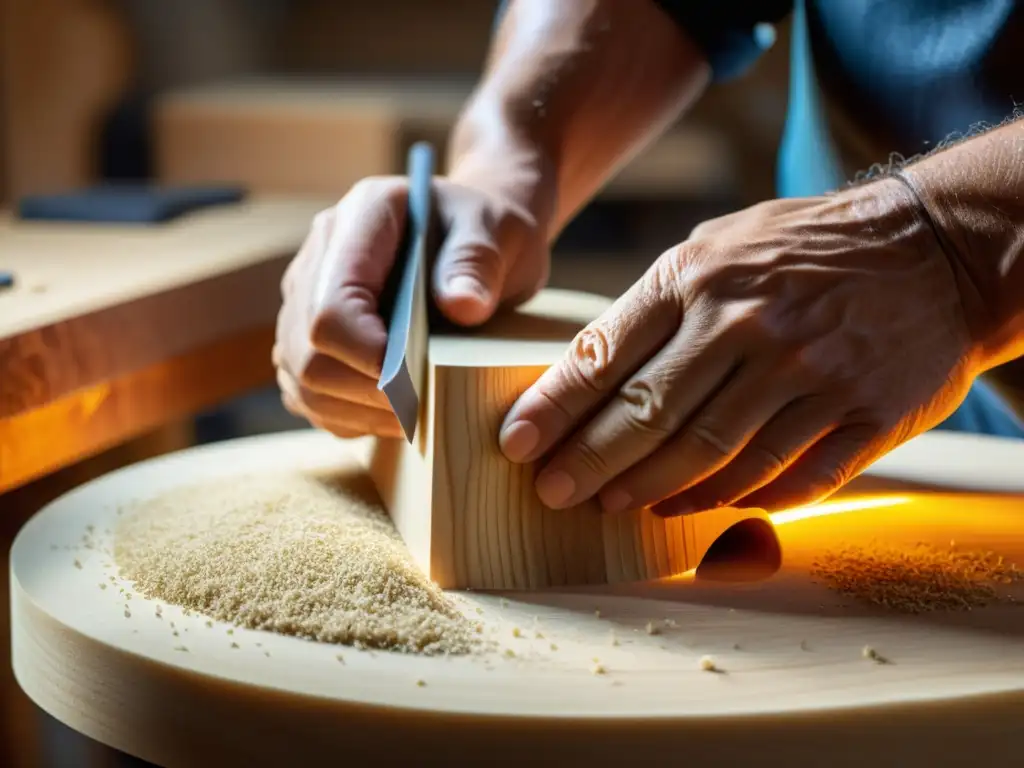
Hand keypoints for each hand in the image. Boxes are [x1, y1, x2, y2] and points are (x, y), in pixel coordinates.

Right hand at [275, 176, 547, 436]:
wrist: (474, 240)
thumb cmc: (487, 233)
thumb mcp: (501, 234)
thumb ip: (478, 264)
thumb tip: (463, 307)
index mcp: (361, 217)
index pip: (333, 305)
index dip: (367, 355)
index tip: (416, 381)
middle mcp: (318, 257)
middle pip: (306, 351)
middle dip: (364, 392)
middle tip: (424, 407)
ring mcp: (305, 300)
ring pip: (301, 380)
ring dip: (356, 411)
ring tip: (415, 414)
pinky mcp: (307, 338)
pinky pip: (309, 395)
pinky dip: (350, 417)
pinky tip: (393, 413)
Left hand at [498, 178, 979, 513]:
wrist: (935, 250)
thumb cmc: (806, 248)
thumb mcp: (719, 243)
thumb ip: (656, 302)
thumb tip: (585, 369)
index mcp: (699, 277)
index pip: (606, 355)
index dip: (554, 409)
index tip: (516, 446)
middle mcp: (748, 325)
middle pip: (649, 416)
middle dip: (590, 463)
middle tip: (553, 493)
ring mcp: (809, 373)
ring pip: (712, 455)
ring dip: (653, 489)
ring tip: (613, 504)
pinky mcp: (862, 415)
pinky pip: (787, 477)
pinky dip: (734, 501)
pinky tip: (695, 508)